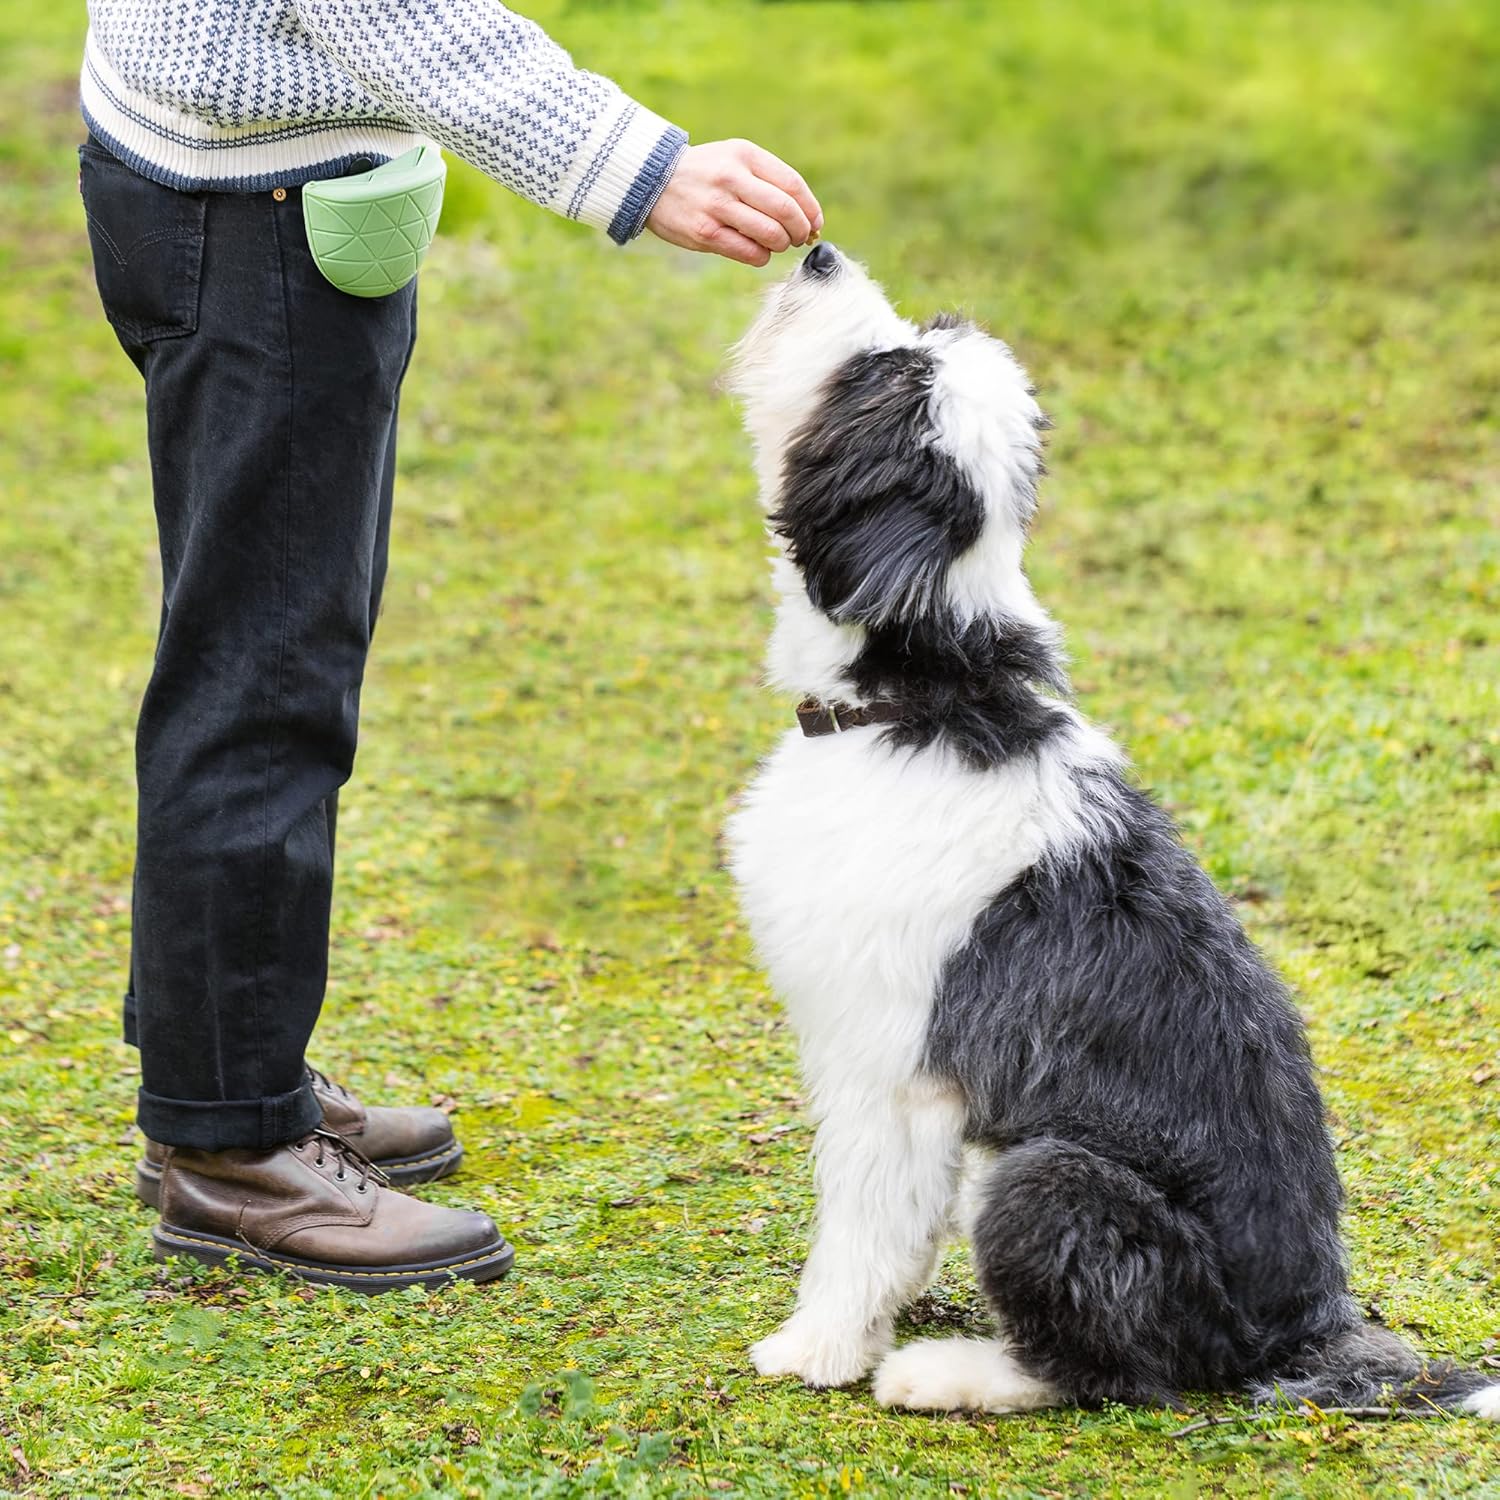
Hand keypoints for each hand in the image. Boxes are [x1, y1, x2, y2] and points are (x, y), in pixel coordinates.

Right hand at [646, 140, 823, 266]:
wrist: (652, 181)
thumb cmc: (705, 174)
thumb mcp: (735, 159)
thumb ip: (768, 180)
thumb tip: (808, 217)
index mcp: (745, 155)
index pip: (793, 185)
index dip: (810, 209)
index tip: (814, 222)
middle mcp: (732, 178)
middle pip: (786, 211)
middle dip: (800, 230)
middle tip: (799, 237)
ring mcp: (717, 206)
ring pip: (771, 234)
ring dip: (782, 245)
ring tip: (776, 244)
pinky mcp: (705, 233)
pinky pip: (750, 253)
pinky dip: (762, 256)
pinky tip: (757, 251)